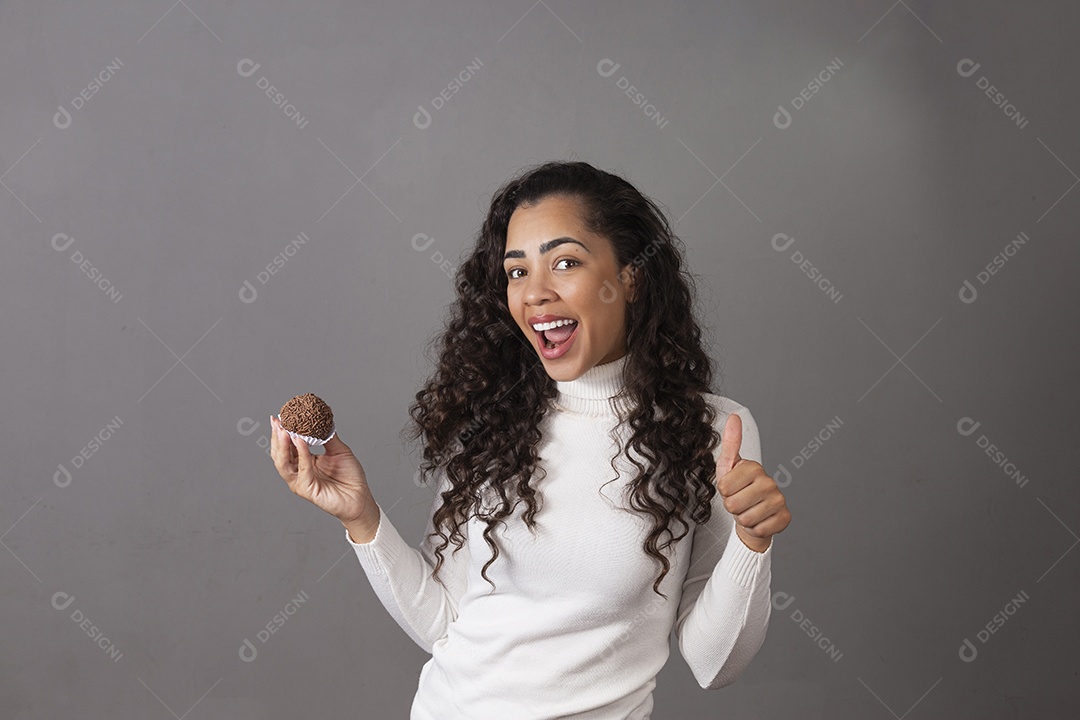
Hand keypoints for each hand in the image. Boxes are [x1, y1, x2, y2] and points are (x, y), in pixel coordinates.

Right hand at [269, 415, 375, 524]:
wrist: (360, 496)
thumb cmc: (350, 476)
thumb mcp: (339, 450)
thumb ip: (327, 436)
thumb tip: (321, 418)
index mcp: (304, 461)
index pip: (288, 445)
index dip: (283, 432)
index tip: (280, 416)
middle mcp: (299, 471)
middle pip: (280, 454)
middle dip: (277, 437)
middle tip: (277, 422)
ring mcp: (300, 481)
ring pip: (283, 463)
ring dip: (283, 445)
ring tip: (284, 430)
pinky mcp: (307, 489)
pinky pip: (302, 469)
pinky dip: (301, 453)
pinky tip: (300, 440)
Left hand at [715, 413, 790, 551]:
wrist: (752, 514)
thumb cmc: (737, 490)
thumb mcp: (727, 467)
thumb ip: (730, 443)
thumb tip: (734, 417)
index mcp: (754, 468)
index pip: (724, 488)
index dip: (723, 492)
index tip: (732, 489)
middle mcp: (770, 482)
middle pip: (733, 505)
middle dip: (732, 507)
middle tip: (739, 501)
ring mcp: (779, 500)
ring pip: (745, 519)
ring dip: (743, 518)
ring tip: (748, 509)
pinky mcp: (785, 518)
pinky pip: (759, 529)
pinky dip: (754, 528)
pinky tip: (759, 520)